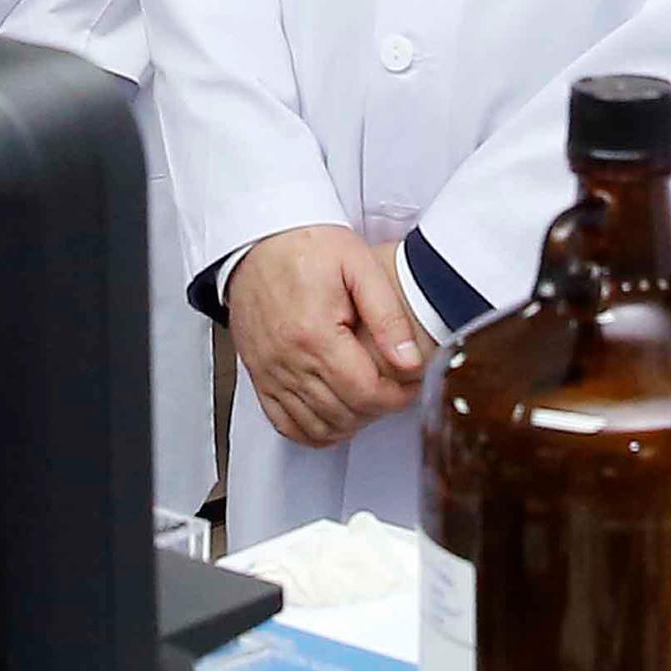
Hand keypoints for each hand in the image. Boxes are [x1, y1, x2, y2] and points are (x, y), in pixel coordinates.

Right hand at [226, 226, 427, 447]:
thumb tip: (409, 360)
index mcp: (315, 334)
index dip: (398, 396)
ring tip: (372, 401)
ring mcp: (270, 371)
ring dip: (351, 423)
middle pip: (344, 413)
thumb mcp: (359, 265)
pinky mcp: (259, 375)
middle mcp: (288, 359)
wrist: (258, 239)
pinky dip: (313, 431)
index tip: (412, 384)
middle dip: (380, 409)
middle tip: (399, 390)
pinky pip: (284, 423)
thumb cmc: (307, 245)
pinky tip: (335, 419)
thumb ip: (388, 316)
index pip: (365, 392)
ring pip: (316, 426)